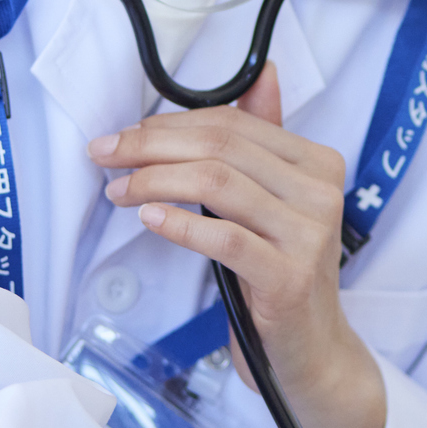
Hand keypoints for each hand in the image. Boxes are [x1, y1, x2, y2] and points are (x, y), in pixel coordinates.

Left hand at [91, 66, 386, 427]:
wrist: (310, 355)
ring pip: (218, 184)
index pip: (234, 124)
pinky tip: (148, 217)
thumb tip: (265, 73)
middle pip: (223, 148)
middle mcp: (321, 191)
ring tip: (118, 191)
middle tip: (105, 156)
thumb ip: (265, 140)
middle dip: (152, 146)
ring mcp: (309, 235)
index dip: (170, 125)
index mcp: (318, 162)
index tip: (121, 137)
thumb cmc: (280, 274)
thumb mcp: (273, 203)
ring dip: (155, 180)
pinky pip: (224, 238)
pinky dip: (179, 223)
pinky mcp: (289, 277)